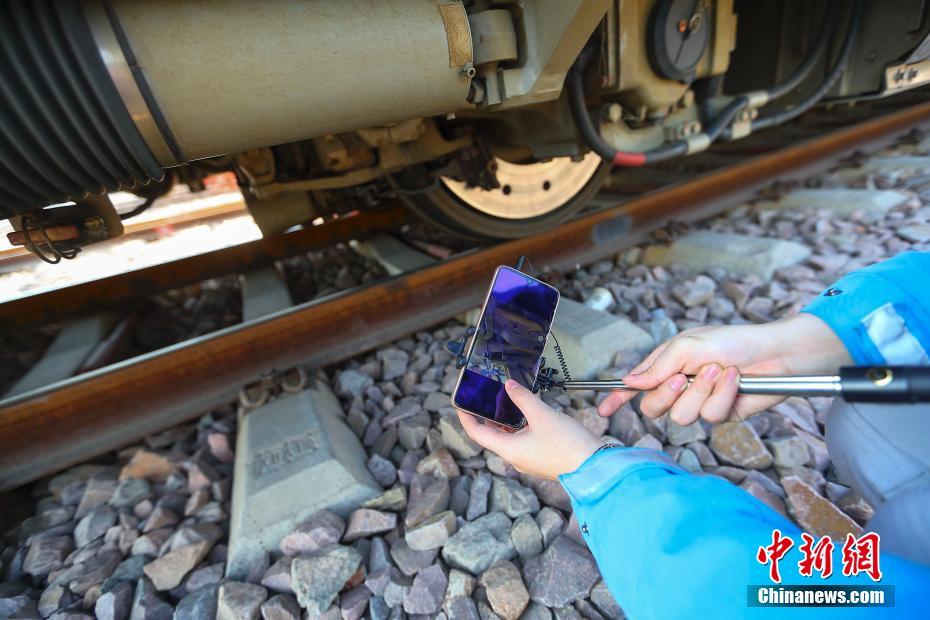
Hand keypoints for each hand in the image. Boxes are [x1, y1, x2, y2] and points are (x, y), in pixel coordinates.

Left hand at [456, 379, 603, 479]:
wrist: (594, 467)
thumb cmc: (568, 445)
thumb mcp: (542, 415)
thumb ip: (522, 398)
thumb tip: (508, 386)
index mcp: (508, 450)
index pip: (476, 433)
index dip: (465, 416)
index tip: (459, 403)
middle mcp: (514, 458)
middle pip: (491, 436)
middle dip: (486, 416)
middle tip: (483, 398)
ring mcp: (527, 460)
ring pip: (508, 438)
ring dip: (503, 421)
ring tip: (503, 402)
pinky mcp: (540, 459)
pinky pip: (522, 442)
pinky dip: (518, 428)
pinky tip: (526, 415)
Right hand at [597, 313, 850, 424]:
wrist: (775, 354)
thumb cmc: (733, 341)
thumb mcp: (688, 346)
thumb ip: (657, 367)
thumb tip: (629, 382)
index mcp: (667, 365)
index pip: (636, 385)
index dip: (618, 398)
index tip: (603, 410)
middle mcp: (680, 386)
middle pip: (653, 407)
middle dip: (667, 394)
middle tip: (683, 377)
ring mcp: (699, 401)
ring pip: (682, 416)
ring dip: (701, 391)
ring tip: (719, 371)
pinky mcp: (721, 414)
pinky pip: (710, 416)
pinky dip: (722, 395)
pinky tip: (734, 381)